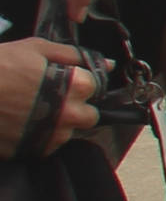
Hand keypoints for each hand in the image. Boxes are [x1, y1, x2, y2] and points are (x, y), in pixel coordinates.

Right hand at [0, 40, 97, 156]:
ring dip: (57, 124)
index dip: (81, 82)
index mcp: (75, 86)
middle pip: (89, 117)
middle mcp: (68, 114)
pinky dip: (39, 137)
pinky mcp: (30, 151)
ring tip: (32, 110)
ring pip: (67, 134)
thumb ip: (74, 56)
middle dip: (76, 108)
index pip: (96, 87)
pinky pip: (45, 147)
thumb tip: (107, 63)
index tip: (65, 80)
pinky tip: (22, 123)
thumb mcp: (36, 48)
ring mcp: (49, 136)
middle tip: (53, 97)